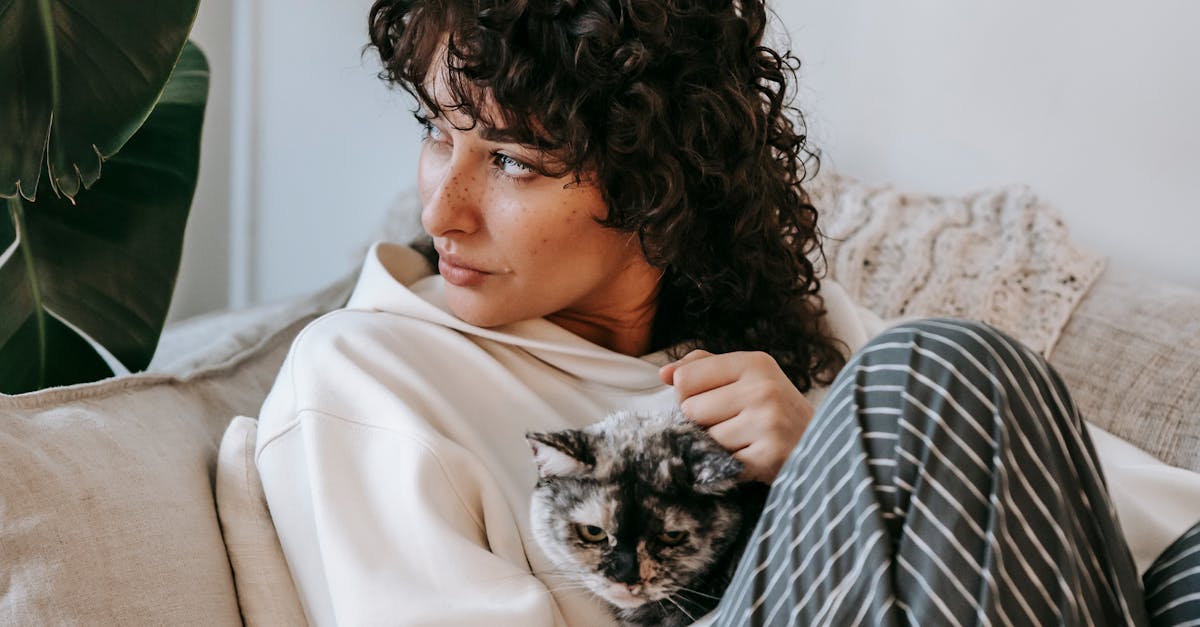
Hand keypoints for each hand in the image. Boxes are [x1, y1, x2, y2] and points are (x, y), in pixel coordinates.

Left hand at [659, 350, 813, 483]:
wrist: (821, 446)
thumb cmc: (771, 407)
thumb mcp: (744, 375)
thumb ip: (701, 367)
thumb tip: (663, 373)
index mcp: (754, 362)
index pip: (684, 378)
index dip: (688, 395)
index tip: (712, 400)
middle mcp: (763, 388)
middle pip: (690, 409)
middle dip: (703, 421)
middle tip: (734, 423)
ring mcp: (767, 423)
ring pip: (705, 438)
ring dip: (718, 445)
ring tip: (745, 439)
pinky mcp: (768, 456)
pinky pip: (721, 463)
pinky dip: (730, 465)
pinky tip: (751, 456)